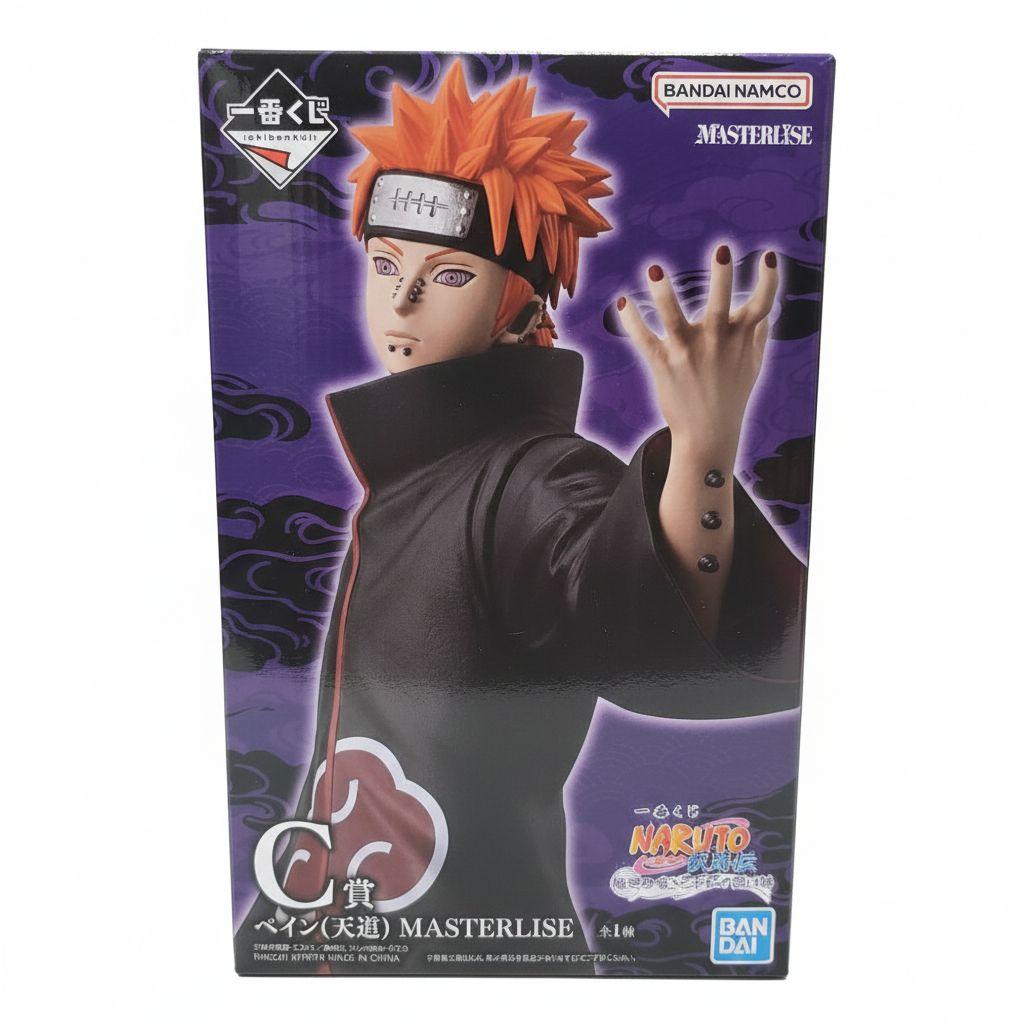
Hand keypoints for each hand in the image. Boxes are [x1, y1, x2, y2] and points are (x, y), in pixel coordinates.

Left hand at [617, 245, 777, 457]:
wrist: (707, 435)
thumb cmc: (731, 397)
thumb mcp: (752, 366)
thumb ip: (758, 336)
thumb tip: (767, 313)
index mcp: (740, 338)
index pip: (762, 304)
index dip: (769, 280)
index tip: (770, 256)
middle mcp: (716, 342)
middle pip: (720, 304)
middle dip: (721, 277)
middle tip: (722, 248)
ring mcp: (687, 353)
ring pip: (673, 318)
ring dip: (663, 294)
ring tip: (653, 270)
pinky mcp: (662, 364)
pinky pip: (644, 339)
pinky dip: (631, 322)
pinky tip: (622, 302)